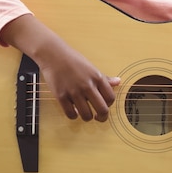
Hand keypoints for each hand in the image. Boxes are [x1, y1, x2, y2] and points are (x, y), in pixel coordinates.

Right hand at [0, 14, 119, 121]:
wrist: (53, 55)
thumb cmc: (73, 60)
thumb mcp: (92, 67)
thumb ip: (104, 78)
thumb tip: (118, 82)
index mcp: (97, 77)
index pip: (111, 98)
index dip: (109, 105)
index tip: (104, 106)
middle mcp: (87, 85)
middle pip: (102, 110)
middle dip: (102, 117)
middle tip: (98, 117)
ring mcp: (74, 91)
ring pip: (86, 115)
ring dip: (87, 117)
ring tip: (84, 112)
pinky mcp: (61, 96)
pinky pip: (70, 114)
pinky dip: (73, 116)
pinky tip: (73, 110)